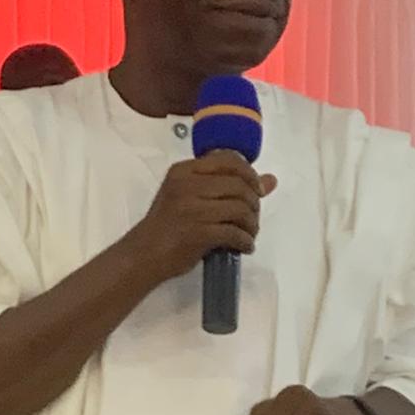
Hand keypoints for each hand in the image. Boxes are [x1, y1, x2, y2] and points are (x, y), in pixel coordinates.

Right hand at [127, 153, 278, 285]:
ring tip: (249, 234)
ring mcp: (193, 209)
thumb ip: (227, 185)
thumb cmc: (167, 224)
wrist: (144, 254)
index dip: (250, 174)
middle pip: (239, 186)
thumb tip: (270, 181)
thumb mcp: (191, 196)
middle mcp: (187, 185)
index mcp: (184, 171)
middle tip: (252, 219)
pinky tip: (244, 247)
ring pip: (240, 209)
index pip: (228, 160)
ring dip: (252, 225)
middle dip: (254, 204)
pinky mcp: (199, 233)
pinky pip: (235, 233)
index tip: (256, 190)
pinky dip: (245, 241)